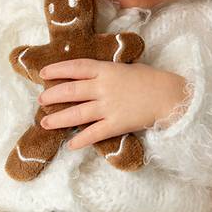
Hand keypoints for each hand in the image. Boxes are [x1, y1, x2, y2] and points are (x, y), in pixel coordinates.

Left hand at [37, 60, 188, 148]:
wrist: (170, 96)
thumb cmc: (151, 80)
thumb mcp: (127, 68)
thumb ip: (108, 72)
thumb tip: (92, 77)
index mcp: (107, 70)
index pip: (76, 67)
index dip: (58, 69)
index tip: (44, 73)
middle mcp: (104, 87)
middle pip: (71, 91)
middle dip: (52, 95)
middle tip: (41, 100)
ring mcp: (109, 107)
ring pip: (77, 113)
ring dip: (58, 119)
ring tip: (45, 123)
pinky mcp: (116, 124)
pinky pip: (94, 133)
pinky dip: (80, 140)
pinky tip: (71, 144)